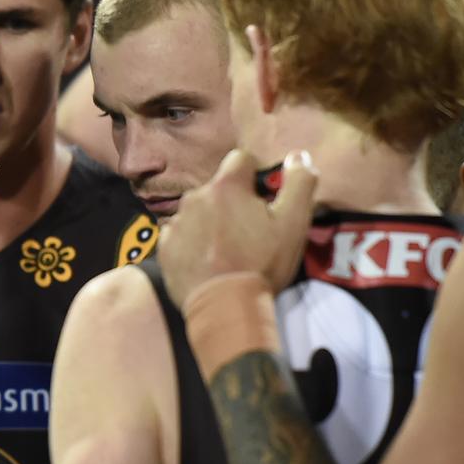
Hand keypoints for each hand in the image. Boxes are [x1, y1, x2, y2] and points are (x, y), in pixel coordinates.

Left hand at [159, 149, 318, 309]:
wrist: (225, 308)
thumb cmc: (262, 263)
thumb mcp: (293, 223)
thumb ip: (299, 183)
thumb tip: (298, 155)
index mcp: (226, 186)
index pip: (241, 160)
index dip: (255, 175)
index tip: (262, 199)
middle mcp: (195, 197)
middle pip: (218, 188)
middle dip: (232, 202)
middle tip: (248, 232)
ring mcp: (176, 223)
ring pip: (198, 211)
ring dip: (210, 222)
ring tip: (225, 250)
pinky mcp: (164, 247)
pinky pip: (180, 235)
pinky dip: (191, 242)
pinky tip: (205, 262)